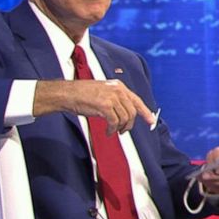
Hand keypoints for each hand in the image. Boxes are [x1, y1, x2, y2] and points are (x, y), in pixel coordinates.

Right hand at [34, 80, 156, 134]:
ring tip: (113, 131)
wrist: (67, 93)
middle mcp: (117, 90)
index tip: (151, 122)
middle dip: (129, 124)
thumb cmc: (82, 94)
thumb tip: (126, 114)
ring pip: (125, 118)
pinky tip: (108, 131)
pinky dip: (112, 130)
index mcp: (118, 86)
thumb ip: (116, 99)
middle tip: (123, 131)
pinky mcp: (105, 105)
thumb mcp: (103, 92)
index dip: (146, 112)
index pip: (136, 100)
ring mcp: (112, 97)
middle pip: (132, 112)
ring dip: (120, 128)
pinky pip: (115, 122)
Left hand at [199, 147, 218, 195]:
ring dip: (214, 181)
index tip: (217, 170)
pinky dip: (215, 186)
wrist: (217, 168)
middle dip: (217, 176)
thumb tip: (217, 162)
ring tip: (205, 177)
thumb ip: (217, 154)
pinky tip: (210, 182)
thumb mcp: (216, 153)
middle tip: (205, 175)